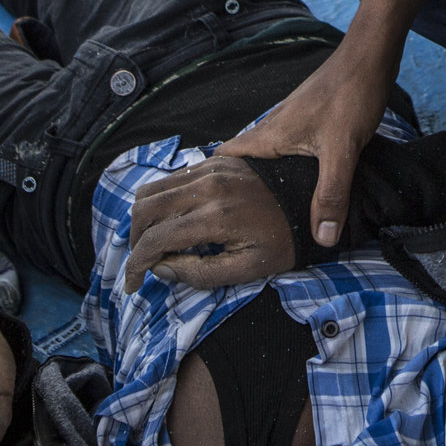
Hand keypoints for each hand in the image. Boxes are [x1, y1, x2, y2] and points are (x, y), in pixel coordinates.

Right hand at [123, 155, 295, 289]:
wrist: (312, 200)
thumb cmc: (285, 240)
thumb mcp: (249, 269)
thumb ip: (201, 273)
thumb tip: (162, 268)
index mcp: (215, 216)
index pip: (155, 239)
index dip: (136, 266)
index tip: (133, 285)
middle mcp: (206, 186)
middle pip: (143, 209)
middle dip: (134, 241)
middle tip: (143, 262)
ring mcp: (209, 168)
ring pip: (152, 189)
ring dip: (144, 219)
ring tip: (153, 242)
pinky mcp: (215, 160)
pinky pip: (173, 178)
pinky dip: (162, 201)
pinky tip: (175, 220)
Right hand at [214, 44, 390, 248]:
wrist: (371, 56)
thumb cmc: (351, 95)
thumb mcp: (342, 150)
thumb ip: (331, 194)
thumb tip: (321, 239)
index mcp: (271, 134)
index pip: (225, 155)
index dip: (210, 179)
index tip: (207, 207)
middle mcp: (274, 125)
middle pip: (243, 158)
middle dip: (237, 185)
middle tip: (236, 218)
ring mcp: (292, 119)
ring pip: (266, 152)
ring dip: (263, 175)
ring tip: (265, 206)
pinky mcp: (310, 117)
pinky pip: (286, 146)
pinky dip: (285, 165)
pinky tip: (300, 179)